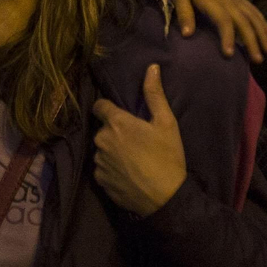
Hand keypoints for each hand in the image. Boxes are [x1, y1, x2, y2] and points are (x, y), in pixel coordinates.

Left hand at [93, 64, 187, 216]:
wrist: (165, 199)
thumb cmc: (167, 157)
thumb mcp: (166, 123)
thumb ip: (154, 94)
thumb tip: (151, 67)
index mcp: (116, 123)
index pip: (100, 106)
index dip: (108, 108)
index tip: (120, 114)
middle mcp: (101, 140)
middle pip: (103, 130)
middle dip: (115, 132)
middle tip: (135, 140)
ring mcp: (99, 162)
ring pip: (102, 150)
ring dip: (112, 151)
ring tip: (132, 159)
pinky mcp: (99, 181)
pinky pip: (102, 169)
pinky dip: (111, 169)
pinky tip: (128, 173)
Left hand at [170, 0, 266, 61]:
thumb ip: (184, 12)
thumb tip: (187, 34)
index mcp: (213, 1)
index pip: (223, 21)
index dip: (227, 37)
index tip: (229, 54)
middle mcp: (229, 1)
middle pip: (244, 22)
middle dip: (252, 41)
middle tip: (258, 60)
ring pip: (253, 17)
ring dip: (262, 34)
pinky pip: (254, 11)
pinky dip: (263, 22)